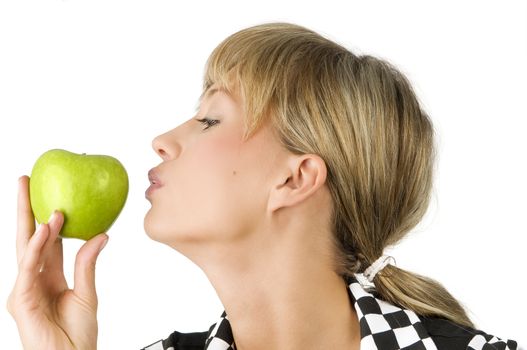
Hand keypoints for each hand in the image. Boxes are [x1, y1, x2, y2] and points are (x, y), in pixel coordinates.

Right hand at [7, 175, 108, 349]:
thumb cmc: (78, 334)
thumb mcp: (87, 292)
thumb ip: (88, 263)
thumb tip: (101, 234)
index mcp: (49, 276)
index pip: (45, 240)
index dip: (46, 217)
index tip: (49, 192)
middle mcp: (33, 279)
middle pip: (28, 237)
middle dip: (25, 209)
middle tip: (25, 180)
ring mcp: (24, 288)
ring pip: (26, 248)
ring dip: (35, 224)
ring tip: (46, 203)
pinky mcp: (21, 299)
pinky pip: (28, 267)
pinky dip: (36, 247)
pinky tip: (44, 230)